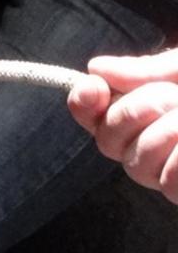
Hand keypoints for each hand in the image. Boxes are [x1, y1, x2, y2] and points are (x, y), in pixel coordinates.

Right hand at [68, 47, 177, 201]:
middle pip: (107, 142)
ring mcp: (165, 173)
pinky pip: (168, 183)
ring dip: (167, 134)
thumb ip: (146, 71)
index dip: (83, 104)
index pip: (94, 117)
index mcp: (145, 113)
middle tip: (172, 98)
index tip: (93, 88)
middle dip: (134, 113)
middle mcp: (149, 147)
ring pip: (136, 165)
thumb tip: (96, 68)